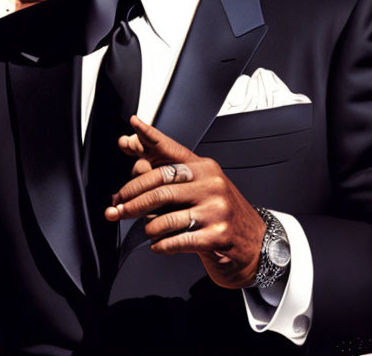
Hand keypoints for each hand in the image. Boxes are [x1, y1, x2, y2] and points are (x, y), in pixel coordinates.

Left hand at [105, 115, 266, 288]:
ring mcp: (216, 210)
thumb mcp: (198, 189)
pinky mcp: (218, 236)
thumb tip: (132, 160)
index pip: (172, 150)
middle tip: (116, 208)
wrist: (256, 244)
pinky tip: (158, 246)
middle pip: (160, 187)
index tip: (133, 124)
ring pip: (166, 217)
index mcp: (204, 168)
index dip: (150, 136)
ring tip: (147, 231)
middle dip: (132, 199)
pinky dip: (161, 245)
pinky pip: (177, 240)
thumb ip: (167, 179)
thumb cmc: (219, 214)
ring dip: (148, 227)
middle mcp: (211, 184)